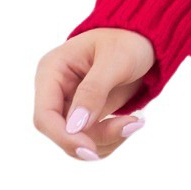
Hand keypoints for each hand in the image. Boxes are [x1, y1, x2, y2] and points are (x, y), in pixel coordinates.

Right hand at [33, 28, 153, 159]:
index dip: (64, 137)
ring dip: (107, 140)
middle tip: (130, 126)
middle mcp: (56, 91)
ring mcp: (69, 106)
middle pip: (62, 134)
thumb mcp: (115, 60)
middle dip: (95, 137)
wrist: (146, 40)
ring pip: (77, 143)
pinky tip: (130, 123)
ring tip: (135, 122)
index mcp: (52, 70)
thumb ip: (94, 91)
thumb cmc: (129, 40)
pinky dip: (111, 140)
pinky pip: (91, 142)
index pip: (45, 116)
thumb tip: (74, 126)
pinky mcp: (84, 117)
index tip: (91, 149)